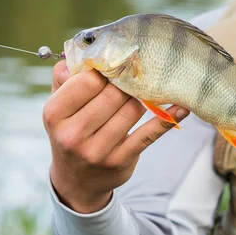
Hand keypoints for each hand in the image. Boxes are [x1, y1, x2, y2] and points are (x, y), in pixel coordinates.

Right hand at [42, 60, 188, 213]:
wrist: (76, 182)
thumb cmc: (69, 132)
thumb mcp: (57, 107)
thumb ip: (64, 77)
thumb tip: (83, 53)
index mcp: (54, 114)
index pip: (88, 80)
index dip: (104, 71)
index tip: (112, 69)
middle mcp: (73, 135)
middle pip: (113, 94)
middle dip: (125, 83)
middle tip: (131, 78)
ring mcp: (97, 151)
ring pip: (132, 110)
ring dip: (141, 98)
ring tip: (140, 93)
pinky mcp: (120, 161)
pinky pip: (149, 134)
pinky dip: (167, 118)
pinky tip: (181, 108)